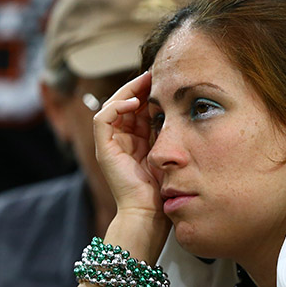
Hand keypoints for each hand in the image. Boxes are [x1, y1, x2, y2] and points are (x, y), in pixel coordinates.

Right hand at [93, 71, 163, 219]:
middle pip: (124, 103)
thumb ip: (169, 132)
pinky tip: (134, 102)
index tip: (165, 80)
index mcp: (137, 141)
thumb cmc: (164, 187)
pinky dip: (116, 107)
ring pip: (111, 106)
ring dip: (128, 91)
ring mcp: (110, 145)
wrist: (150, 212)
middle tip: (155, 73)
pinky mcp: (103, 149)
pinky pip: (102, 119)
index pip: (137, 109)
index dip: (148, 92)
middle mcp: (121, 141)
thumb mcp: (170, 151)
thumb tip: (183, 109)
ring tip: (145, 81)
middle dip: (139, 87)